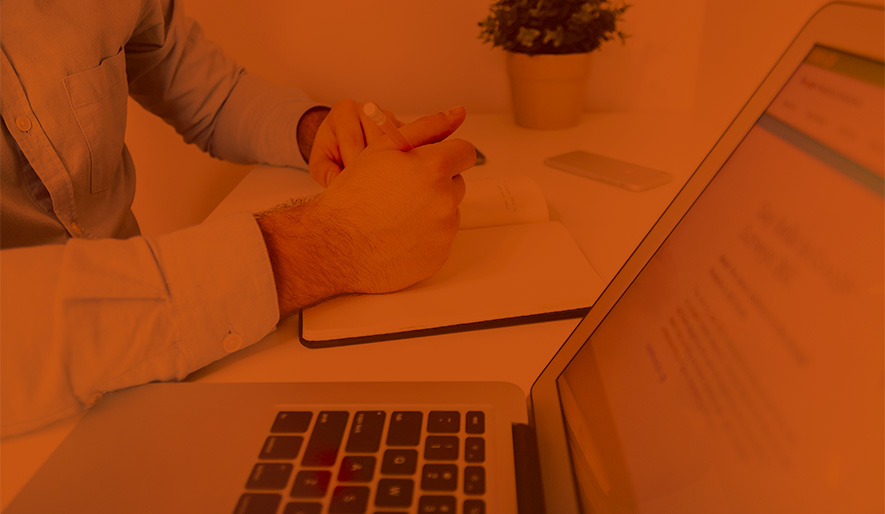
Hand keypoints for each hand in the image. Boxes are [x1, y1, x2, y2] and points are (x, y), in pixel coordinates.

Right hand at [258, 106, 474, 317]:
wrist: (335, 245)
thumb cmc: (355, 194)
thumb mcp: (384, 147)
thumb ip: (426, 127)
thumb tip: (459, 112)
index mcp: (434, 168)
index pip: (465, 152)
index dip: (446, 155)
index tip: (429, 162)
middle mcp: (445, 199)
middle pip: (457, 183)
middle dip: (436, 183)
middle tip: (402, 190)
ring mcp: (443, 231)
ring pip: (448, 212)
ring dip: (431, 210)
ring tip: (396, 214)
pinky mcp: (438, 256)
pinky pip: (440, 239)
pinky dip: (425, 236)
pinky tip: (398, 235)